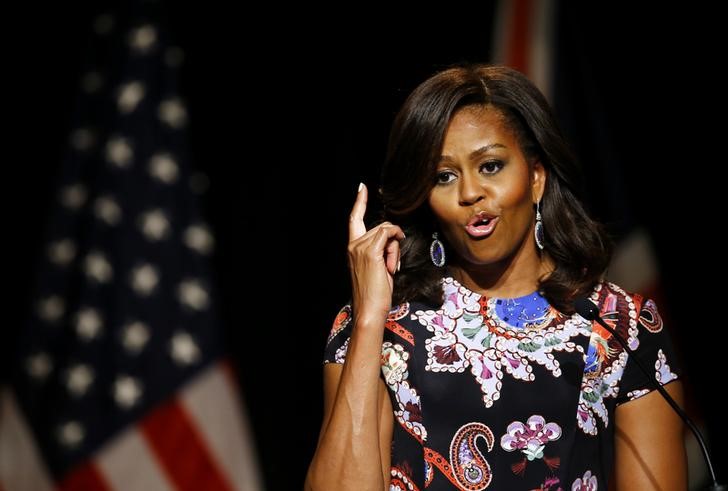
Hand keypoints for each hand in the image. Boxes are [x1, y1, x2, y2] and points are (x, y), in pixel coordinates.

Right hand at [348, 183, 404, 325]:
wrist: (369, 309)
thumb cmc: (375, 293)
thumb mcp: (377, 267)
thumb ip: (380, 250)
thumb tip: (393, 238)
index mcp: (352, 247)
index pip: (354, 219)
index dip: (359, 202)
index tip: (361, 187)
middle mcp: (354, 245)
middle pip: (381, 227)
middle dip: (393, 243)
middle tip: (391, 266)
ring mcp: (361, 247)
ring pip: (387, 231)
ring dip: (395, 249)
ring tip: (390, 269)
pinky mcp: (371, 252)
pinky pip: (389, 234)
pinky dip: (396, 244)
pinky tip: (392, 264)